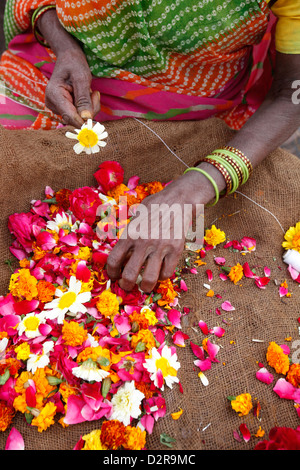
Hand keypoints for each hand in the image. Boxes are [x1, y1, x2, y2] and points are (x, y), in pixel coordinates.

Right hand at [45, 49, 99, 126]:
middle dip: (89, 109)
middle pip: (75, 118)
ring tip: (89, 90)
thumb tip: (86, 118)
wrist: (68, 58)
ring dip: (89, 107)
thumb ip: (83, 99)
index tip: (95, 122)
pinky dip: (87, 106)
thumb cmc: (74, 64)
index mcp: (54, 95)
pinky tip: (87, 94)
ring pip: (79, 117)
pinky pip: (79, 114)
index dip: (83, 121)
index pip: (69, 116)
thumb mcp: (81, 78)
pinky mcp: (64, 109)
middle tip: (95, 93)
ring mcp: (57, 107)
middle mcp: (53, 104)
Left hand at [106, 172, 206, 292]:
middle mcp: (143, 242)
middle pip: (129, 274)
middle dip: (126, 285)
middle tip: (127, 286)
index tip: (114, 276)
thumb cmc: (154, 207)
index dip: (111, 272)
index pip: (113, 260)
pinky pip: (166, 273)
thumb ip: (128, 234)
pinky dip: (162, 277)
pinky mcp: (175, 249)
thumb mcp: (135, 217)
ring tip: (144, 286)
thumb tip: (121, 254)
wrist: (178, 199)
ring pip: (149, 278)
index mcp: (129, 234)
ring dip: (145, 287)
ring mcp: (160, 247)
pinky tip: (159, 273)